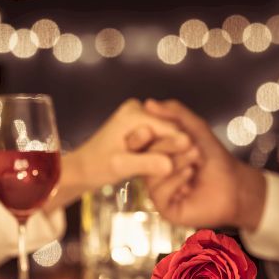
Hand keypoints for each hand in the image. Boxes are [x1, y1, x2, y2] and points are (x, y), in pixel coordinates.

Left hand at [44, 99, 192, 210]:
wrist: (82, 169)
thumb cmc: (96, 167)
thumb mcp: (121, 167)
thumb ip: (146, 164)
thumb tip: (172, 165)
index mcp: (134, 113)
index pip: (170, 129)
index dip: (182, 148)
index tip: (196, 164)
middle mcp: (138, 108)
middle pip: (171, 130)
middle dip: (176, 150)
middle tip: (190, 170)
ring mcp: (139, 116)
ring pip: (167, 135)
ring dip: (171, 152)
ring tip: (179, 170)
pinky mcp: (140, 126)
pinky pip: (160, 138)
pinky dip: (164, 152)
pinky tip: (169, 166)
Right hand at [143, 99, 265, 229]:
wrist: (235, 184)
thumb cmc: (215, 158)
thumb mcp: (195, 129)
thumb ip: (174, 113)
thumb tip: (148, 103)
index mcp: (156, 155)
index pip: (140, 142)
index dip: (148, 133)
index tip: (160, 127)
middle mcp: (153, 173)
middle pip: (144, 157)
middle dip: (167, 145)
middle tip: (189, 142)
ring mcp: (158, 191)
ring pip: (151, 175)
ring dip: (175, 161)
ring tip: (195, 156)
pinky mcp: (166, 208)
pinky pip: (159, 193)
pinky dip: (174, 180)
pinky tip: (190, 173)